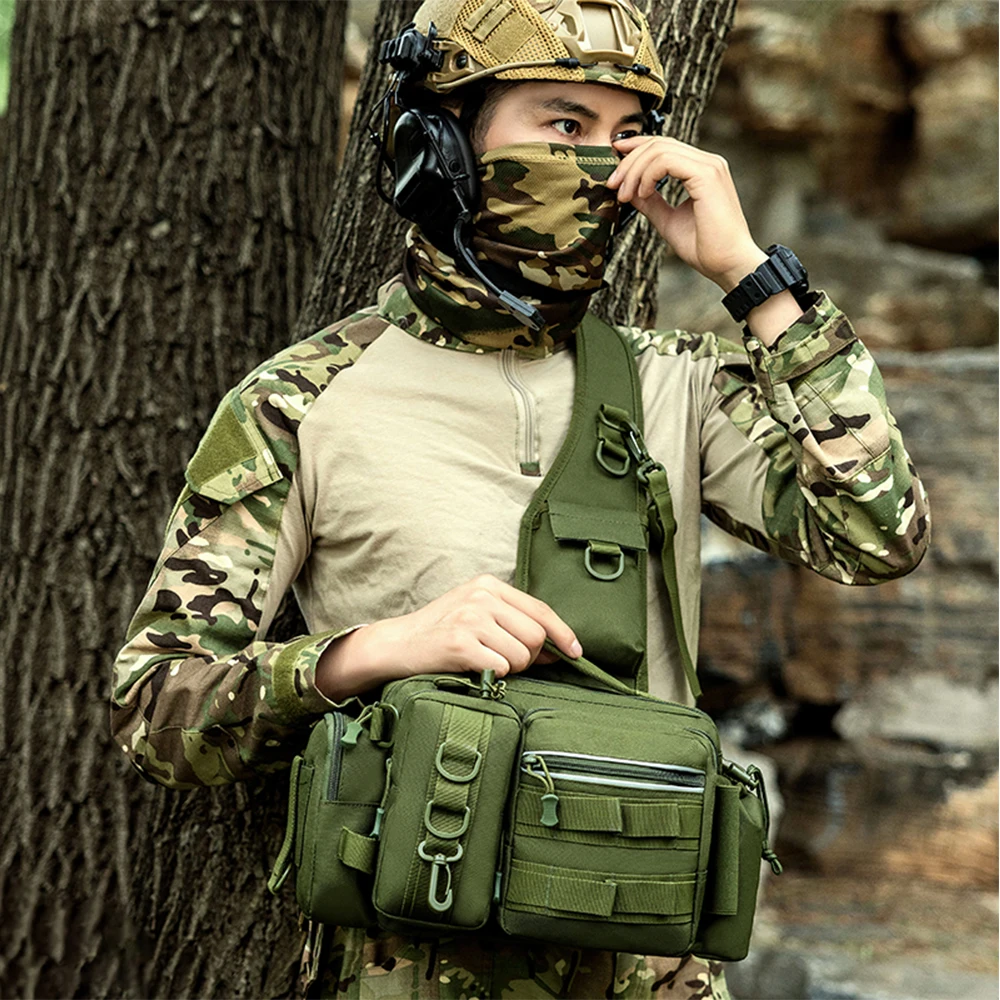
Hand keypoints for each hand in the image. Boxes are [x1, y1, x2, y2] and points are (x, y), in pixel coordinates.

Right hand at [315, 574, 581, 700]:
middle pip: (535, 636)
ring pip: (521, 655)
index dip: (562, 633)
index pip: (540, 609)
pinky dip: (493, 676)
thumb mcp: (477, 614)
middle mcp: (482, 596)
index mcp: (489, 585)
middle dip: (528, 658)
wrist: (396, 644)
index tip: (576, 652)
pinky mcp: (460, 643)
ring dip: (510, 669)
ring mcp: (470, 618)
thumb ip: (514, 624)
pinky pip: (501, 668)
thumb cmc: (441, 632)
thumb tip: (558, 649)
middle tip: (505, 662)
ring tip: (485, 663)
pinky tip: (474, 669)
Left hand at [608, 135, 767, 290]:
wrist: (728, 265)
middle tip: (613, 184)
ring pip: (660, 149)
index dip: (635, 149)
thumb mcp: (668, 220)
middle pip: (658, 144)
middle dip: (629, 162)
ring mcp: (709, 166)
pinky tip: (641, 193)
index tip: (615, 167)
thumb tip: (629, 189)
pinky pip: (667, 161)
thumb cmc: (706, 248)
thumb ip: (650, 202)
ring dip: (634, 170)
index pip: (664, 146)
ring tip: (624, 195)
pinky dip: (647, 175)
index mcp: (701, 170)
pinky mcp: (707, 175)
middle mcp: (708, 163)